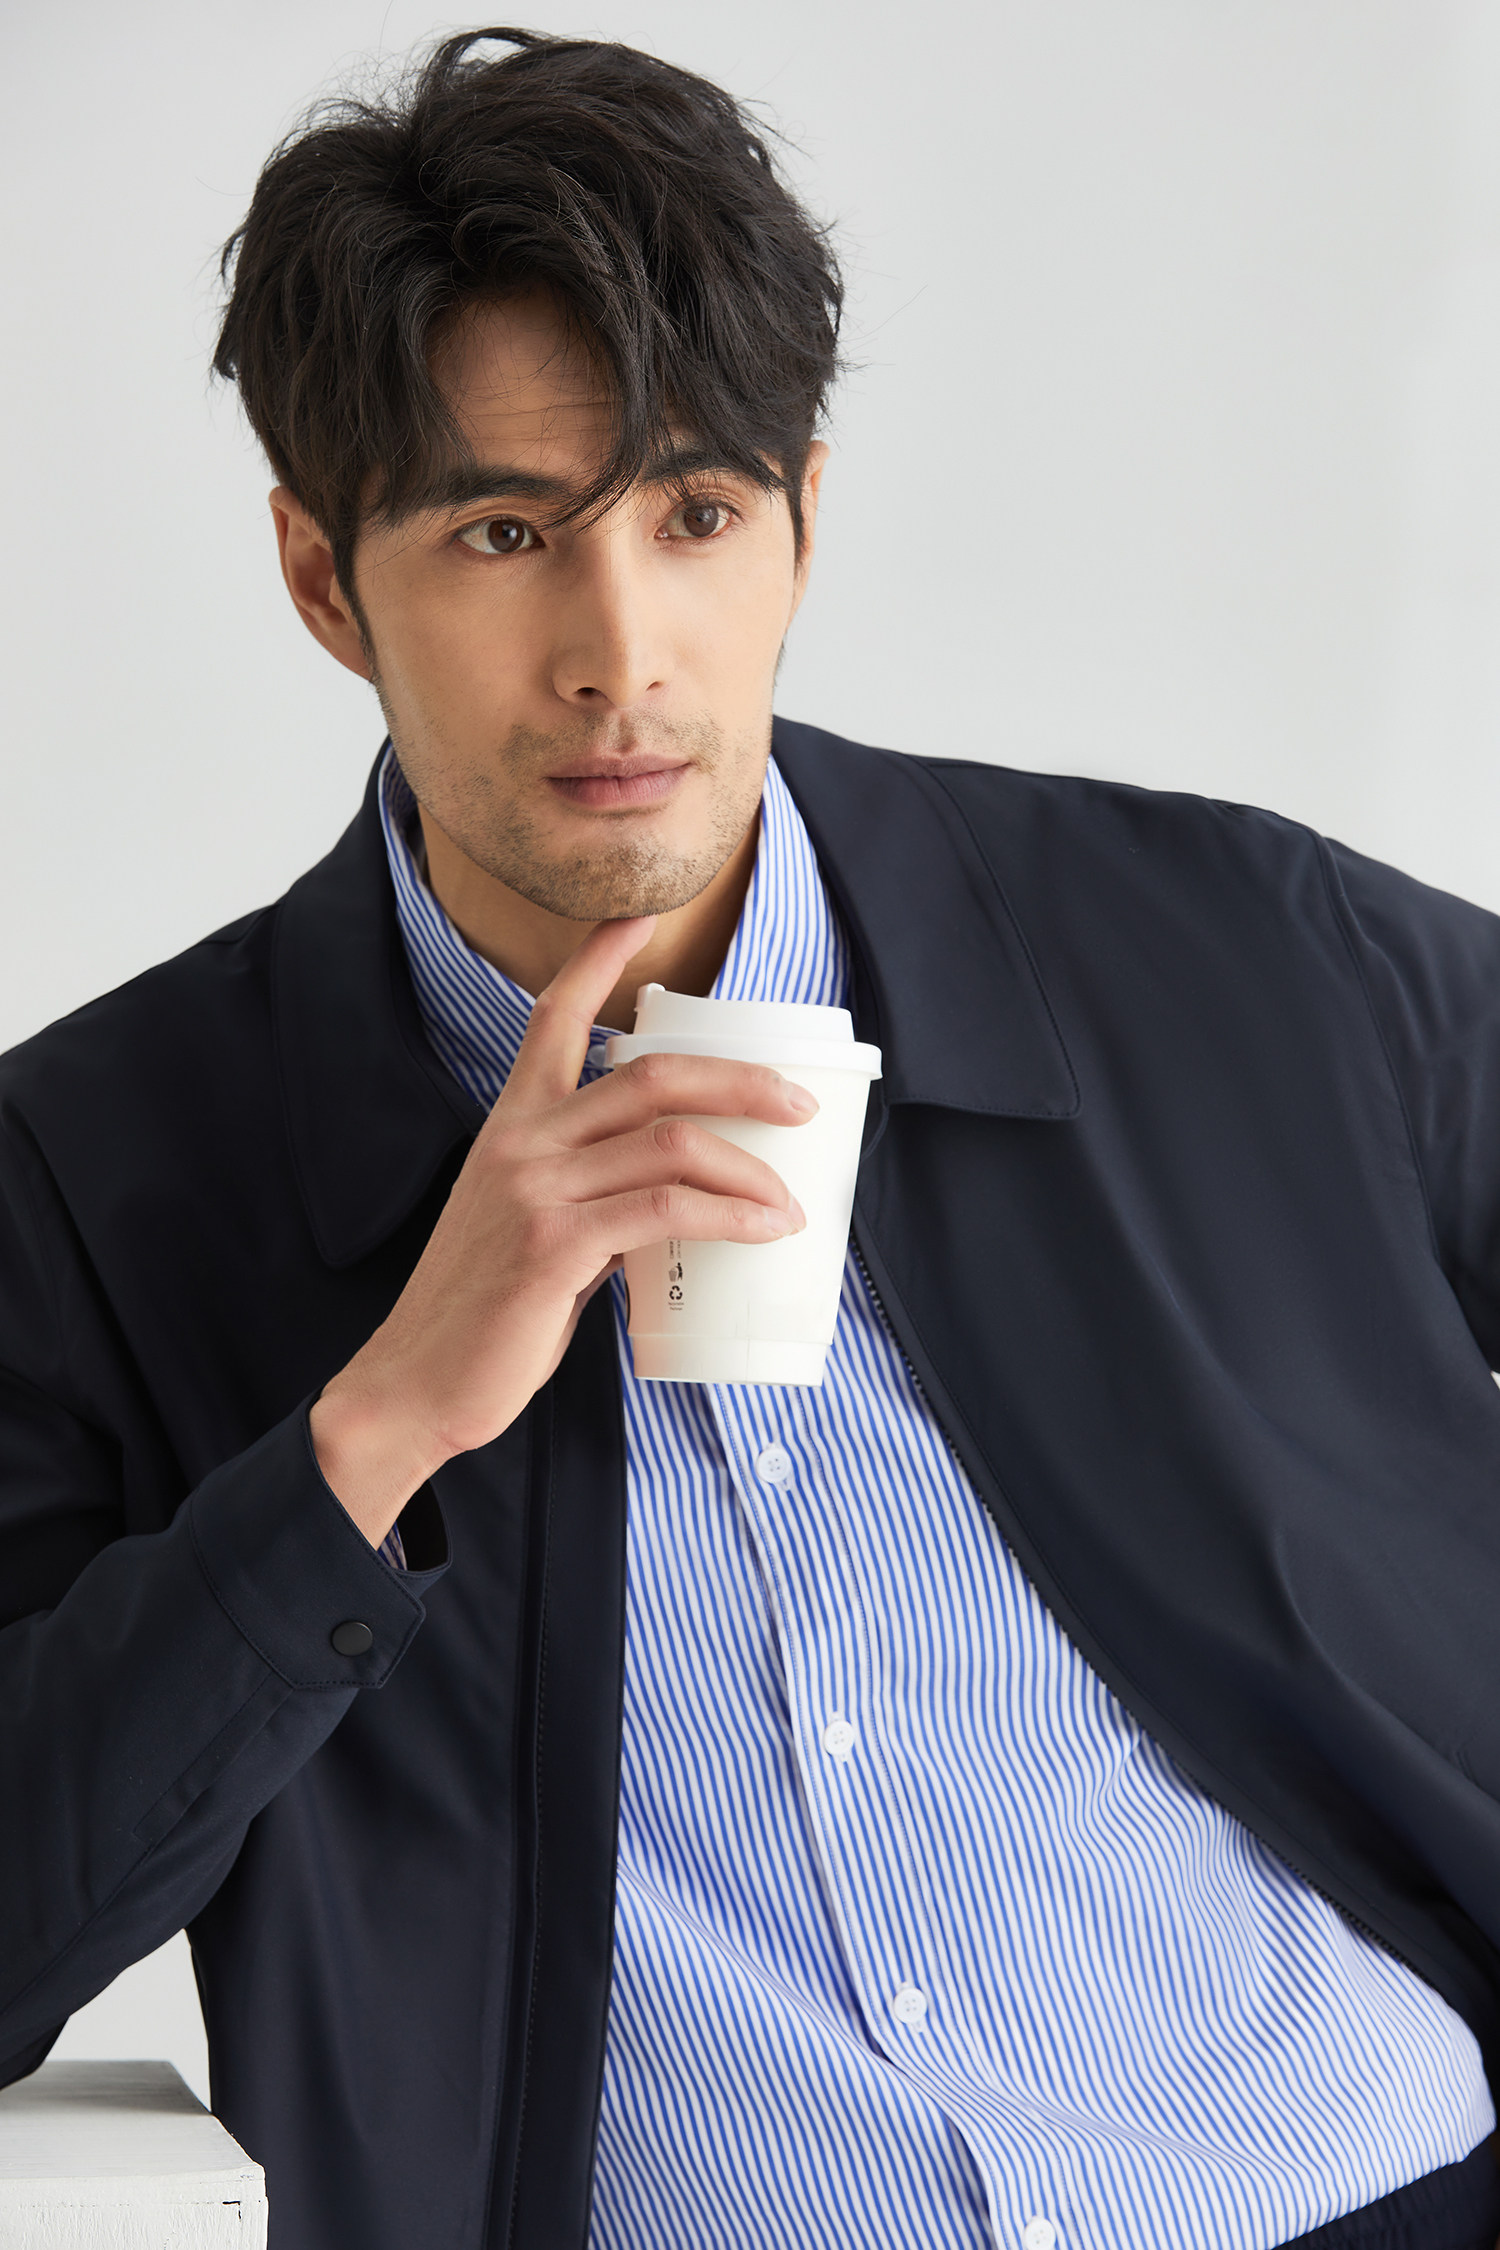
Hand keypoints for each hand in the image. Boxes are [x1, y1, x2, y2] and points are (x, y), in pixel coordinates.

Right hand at [309, 916, 812, 1544]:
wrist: (416, 1382)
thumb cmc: (482, 1313)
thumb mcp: (531, 1228)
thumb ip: (591, 1197)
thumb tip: (670, 1204)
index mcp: (512, 1124)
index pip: (554, 1017)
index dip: (599, 959)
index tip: (641, 914)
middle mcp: (523, 1142)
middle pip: (652, 1073)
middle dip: (741, 1080)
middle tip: (800, 1104)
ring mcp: (537, 1191)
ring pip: (671, 1141)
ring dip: (749, 1166)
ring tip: (790, 1200)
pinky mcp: (554, 1248)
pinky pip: (664, 1212)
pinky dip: (728, 1216)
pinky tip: (762, 1230)